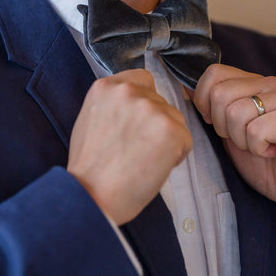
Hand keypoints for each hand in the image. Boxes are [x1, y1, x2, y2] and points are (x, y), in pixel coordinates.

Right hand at [68, 69, 192, 224]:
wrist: (91, 195)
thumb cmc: (90, 165)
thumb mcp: (91, 117)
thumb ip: (114, 102)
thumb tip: (138, 102)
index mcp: (107, 86)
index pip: (143, 80)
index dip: (145, 101)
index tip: (139, 120)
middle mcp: (129, 91)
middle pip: (161, 101)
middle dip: (155, 122)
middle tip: (138, 147)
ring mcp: (151, 109)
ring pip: (175, 119)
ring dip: (167, 137)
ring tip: (144, 159)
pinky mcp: (170, 130)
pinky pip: (185, 139)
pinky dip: (176, 154)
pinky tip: (154, 167)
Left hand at [191, 64, 275, 221]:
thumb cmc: (260, 158)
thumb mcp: (226, 129)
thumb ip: (210, 107)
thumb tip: (186, 86)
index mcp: (251, 83)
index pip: (214, 73)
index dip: (204, 101)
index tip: (215, 122)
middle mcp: (269, 84)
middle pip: (220, 94)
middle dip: (222, 126)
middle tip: (243, 138)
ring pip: (235, 112)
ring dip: (241, 140)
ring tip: (258, 145)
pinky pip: (255, 130)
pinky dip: (257, 148)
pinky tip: (271, 150)